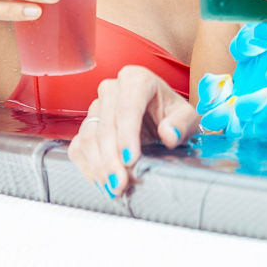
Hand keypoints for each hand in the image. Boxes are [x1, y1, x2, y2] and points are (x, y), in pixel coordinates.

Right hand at [67, 65, 198, 198]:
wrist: (159, 118)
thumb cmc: (171, 114)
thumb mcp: (187, 117)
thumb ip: (182, 123)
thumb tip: (169, 134)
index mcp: (136, 79)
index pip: (127, 106)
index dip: (127, 134)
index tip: (131, 159)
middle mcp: (112, 89)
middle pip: (105, 125)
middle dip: (112, 157)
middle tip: (121, 182)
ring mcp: (95, 107)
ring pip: (89, 136)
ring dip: (99, 166)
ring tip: (114, 187)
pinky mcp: (86, 126)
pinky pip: (78, 147)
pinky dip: (88, 167)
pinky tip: (102, 183)